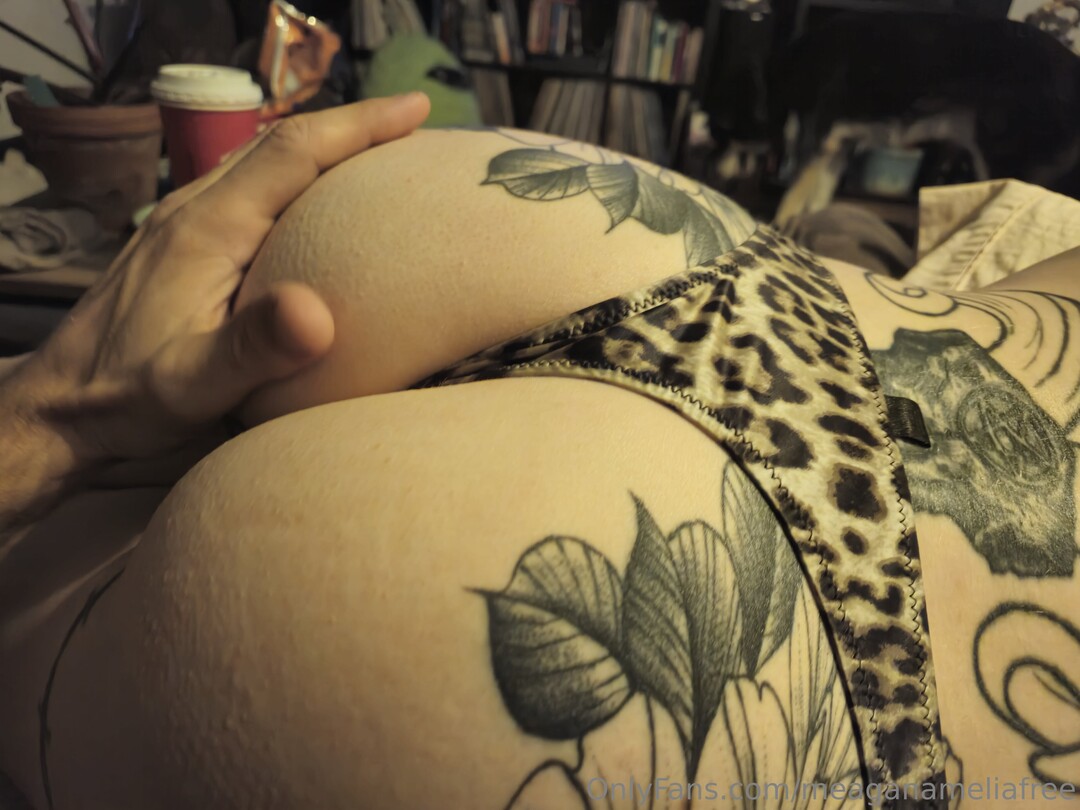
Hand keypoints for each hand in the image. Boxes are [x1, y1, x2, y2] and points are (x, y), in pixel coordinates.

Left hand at [0, 93, 430, 524]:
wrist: (61, 406)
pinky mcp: (187, 244)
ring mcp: (187, 223)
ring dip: (328, 150)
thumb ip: (250, 348)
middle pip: (284, 145)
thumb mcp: (189, 383)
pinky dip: (300, 181)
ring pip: (267, 164)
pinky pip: (254, 190)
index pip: (293, 153)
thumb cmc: (126, 397)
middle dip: (354, 128)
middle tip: (416, 131)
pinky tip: (321, 206)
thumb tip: (316, 314)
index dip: (359, 126)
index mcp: (208, 227)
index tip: (415, 110)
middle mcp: (196, 209)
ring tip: (383, 159)